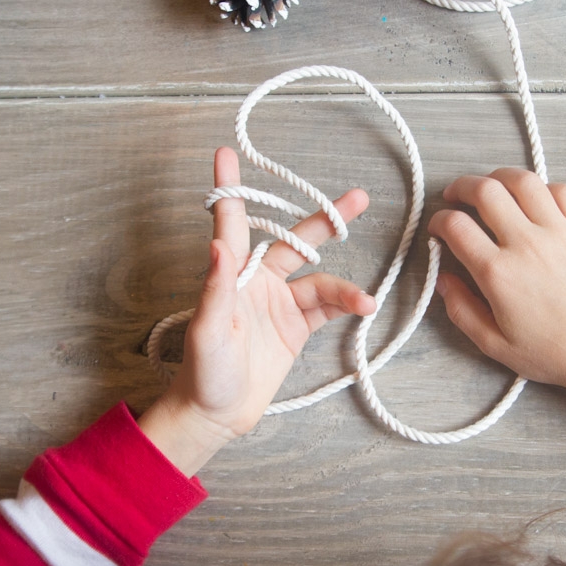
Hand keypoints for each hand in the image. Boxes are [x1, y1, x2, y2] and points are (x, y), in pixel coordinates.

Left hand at [139, 147, 375, 474]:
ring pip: (320, 279)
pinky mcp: (296, 326)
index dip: (230, 187)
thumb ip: (216, 290)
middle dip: (325, 220)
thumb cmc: (202, 373)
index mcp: (230, 276)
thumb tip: (217, 245)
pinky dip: (347, 304)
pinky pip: (328, 307)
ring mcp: (280, 303)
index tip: (226, 151)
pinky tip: (364, 306)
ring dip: (344, 287)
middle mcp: (257, 282)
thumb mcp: (206, 332)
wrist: (217, 414)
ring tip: (363, 301)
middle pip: (295, 241)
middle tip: (358, 198)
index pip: (231, 222)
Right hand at [429, 169, 565, 441]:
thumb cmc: (553, 352)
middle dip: (462, 186)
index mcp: (498, 273)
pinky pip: (562, 190)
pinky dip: (543, 188)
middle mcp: (526, 244)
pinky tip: (535, 200)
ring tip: (492, 187)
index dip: (439, 221)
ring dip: (499, 177)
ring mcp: (559, 231)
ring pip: (523, 181)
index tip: (438, 228)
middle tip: (456, 196)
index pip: (456, 226)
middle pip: (485, 190)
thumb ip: (461, 310)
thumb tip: (444, 279)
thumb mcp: (494, 344)